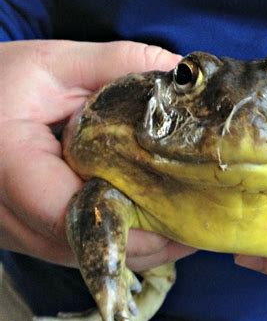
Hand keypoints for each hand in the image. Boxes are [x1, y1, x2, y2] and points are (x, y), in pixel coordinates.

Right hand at [0, 40, 195, 270]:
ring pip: (84, 256)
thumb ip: (118, 64)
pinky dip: (115, 243)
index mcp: (10, 166)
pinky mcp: (26, 232)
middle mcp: (6, 213)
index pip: (72, 214)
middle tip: (195, 228)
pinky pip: (76, 249)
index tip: (180, 221)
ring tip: (181, 230)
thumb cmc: (1, 81)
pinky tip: (148, 226)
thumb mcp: (56, 65)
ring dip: (135, 249)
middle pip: (86, 246)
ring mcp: (13, 229)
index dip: (131, 228)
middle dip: (145, 244)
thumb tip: (180, 78)